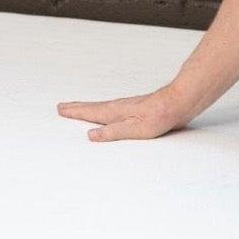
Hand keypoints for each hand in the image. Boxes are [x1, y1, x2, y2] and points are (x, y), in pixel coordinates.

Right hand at [57, 84, 192, 141]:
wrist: (178, 103)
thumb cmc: (159, 116)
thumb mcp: (134, 130)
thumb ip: (112, 132)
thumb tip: (91, 135)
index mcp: (115, 112)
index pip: (90, 113)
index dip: (75, 112)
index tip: (61, 110)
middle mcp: (119, 107)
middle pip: (93, 108)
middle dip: (77, 108)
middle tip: (62, 107)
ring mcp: (127, 107)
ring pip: (101, 108)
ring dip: (87, 108)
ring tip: (78, 109)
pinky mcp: (136, 110)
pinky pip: (111, 110)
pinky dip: (102, 111)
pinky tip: (106, 114)